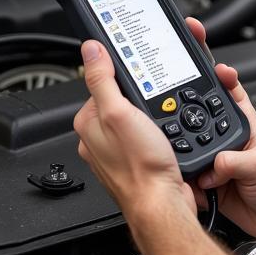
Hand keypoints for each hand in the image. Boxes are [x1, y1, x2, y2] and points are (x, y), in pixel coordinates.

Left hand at [74, 41, 194, 218]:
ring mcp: (118, 151)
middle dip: (142, 98)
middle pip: (122, 100)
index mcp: (87, 123)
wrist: (163, 205)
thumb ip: (103, 79)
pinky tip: (168, 137)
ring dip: (154, 116)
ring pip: (137, 119)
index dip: (124, 76)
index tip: (140, 74)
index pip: (102, 84)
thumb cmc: (141, 168)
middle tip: (156, 104)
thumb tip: (91, 49)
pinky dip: (161, 132)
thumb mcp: (120, 113)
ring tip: (164, 123)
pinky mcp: (137, 160)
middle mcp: (98, 138)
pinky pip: (148, 136)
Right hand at [186, 18, 255, 244]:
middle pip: (195, 111)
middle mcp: (225, 135)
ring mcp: (214, 157)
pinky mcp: (206, 180)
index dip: (210, 63)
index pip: (224, 85)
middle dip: (178, 105)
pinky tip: (182, 178)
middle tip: (163, 96)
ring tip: (171, 147)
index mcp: (243, 119)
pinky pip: (185, 172)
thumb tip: (215, 164)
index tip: (195, 42)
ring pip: (185, 143)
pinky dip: (180, 175)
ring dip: (178, 147)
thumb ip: (237, 161)